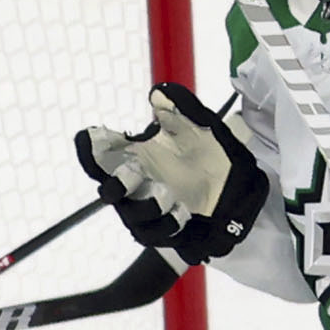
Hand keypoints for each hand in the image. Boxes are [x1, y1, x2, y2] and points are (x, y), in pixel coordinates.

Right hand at [76, 84, 270, 265]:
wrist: (239, 188)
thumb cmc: (211, 155)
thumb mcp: (201, 127)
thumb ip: (180, 108)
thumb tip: (158, 94)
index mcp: (136, 155)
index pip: (101, 152)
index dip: (90, 147)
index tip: (91, 137)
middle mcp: (134, 185)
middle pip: (108, 189)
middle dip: (116, 183)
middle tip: (132, 174)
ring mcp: (145, 211)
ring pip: (131, 215)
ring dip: (148, 206)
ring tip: (169, 195)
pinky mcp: (160, 232)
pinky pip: (152, 235)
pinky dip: (166, 225)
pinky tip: (182, 212)